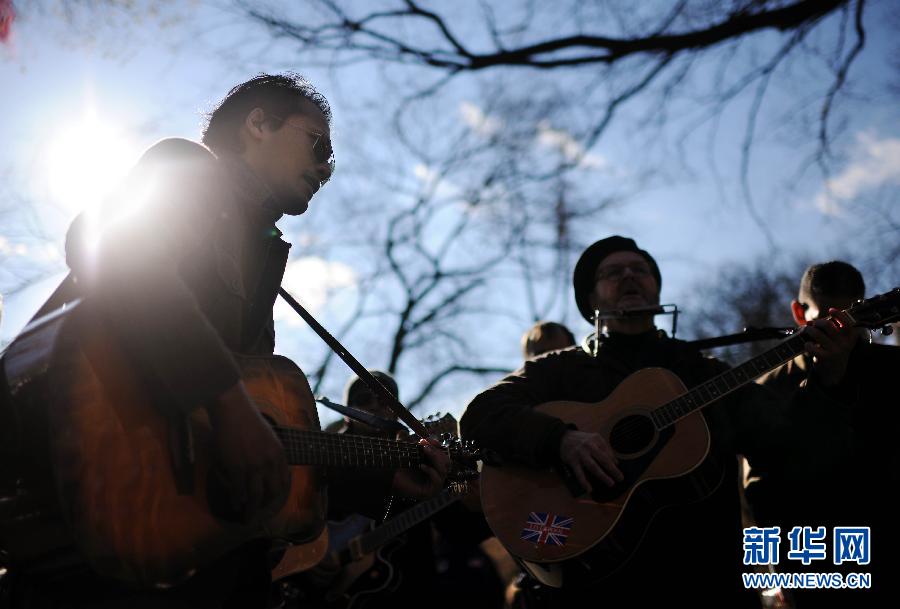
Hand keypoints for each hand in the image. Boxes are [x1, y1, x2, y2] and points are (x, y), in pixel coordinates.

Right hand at [206, 382, 289, 522]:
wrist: (234, 411)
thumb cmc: (250, 421)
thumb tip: (271, 470)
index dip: (277, 494)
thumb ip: (272, 454)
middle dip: (265, 506)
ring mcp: (253, 466)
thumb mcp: (270, 437)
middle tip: (259, 514)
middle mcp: (269, 463)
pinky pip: (238, 490)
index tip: (271, 501)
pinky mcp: (236, 467)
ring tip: (247, 518)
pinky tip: (235, 504)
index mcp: (279, 454)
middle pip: (271, 492)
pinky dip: (236, 499)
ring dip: (250, 509)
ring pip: (254, 496)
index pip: (282, 481)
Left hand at [390, 438, 449, 499]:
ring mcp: (434, 486)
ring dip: (435, 458)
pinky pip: (437, 481)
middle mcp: (436, 478)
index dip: (438, 447)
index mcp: (435, 468)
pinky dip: (431, 471)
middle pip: (447, 462)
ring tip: (424, 451)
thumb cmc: (400, 466)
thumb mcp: (413, 452)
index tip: (428, 439)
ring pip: (444, 470)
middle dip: (437, 452)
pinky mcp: (429, 493)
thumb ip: (422, 445)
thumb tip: (430, 438)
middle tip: (425, 446)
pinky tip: (421, 466)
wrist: (389, 478)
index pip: (444, 456)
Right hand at [559, 430, 623, 492]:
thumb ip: (604, 449)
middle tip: (620, 478)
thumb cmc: (582, 440)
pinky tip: (589, 488)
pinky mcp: (573, 460)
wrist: (563, 437)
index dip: (614, 462)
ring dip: (602, 476)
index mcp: (596, 439)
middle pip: (603, 459)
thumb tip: (615, 462)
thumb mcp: (594, 439)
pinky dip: (584, 481)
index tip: (619, 470)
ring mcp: (581, 453)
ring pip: (593, 466)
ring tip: (610, 483)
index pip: (608, 452)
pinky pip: (579, 473)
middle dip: (613, 470)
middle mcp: (589, 445)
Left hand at [802, 309, 856, 386]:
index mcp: (849, 337)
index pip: (847, 323)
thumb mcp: (838, 340)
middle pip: (827, 325)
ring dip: (809, 330)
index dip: (839, 315)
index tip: (830, 310)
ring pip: (817, 334)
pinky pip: (811, 347)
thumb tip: (810, 322)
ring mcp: (835, 350)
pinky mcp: (825, 357)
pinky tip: (807, 344)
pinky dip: (806, 344)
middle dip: (817, 322)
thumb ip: (830, 329)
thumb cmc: (833, 350)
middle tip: (813, 324)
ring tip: (807, 331)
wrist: (834, 371)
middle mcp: (844, 343)